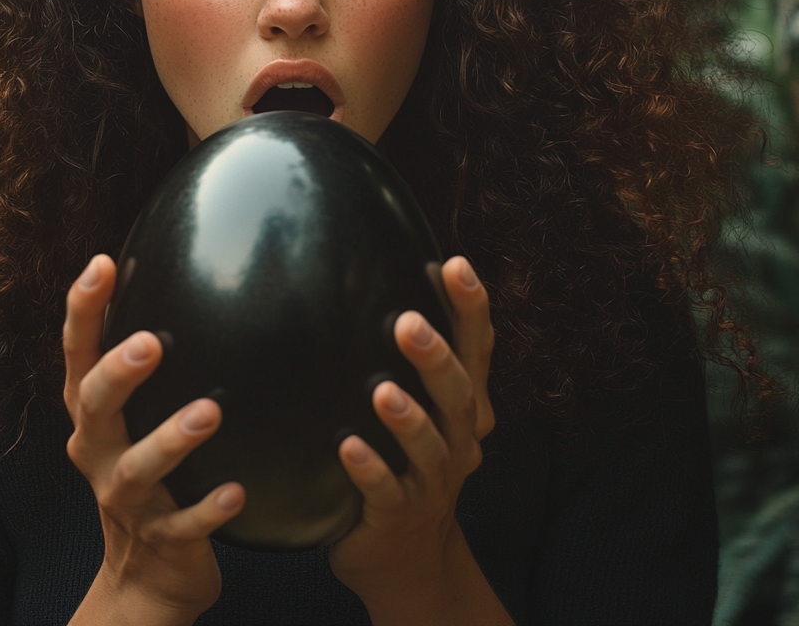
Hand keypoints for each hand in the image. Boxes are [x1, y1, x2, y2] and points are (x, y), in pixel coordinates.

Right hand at [63, 255, 244, 625]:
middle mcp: (97, 451)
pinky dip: (208, 510)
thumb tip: (189, 281)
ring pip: (137, 469)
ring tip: (210, 411)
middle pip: (94, 407)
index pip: (77, 354)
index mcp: (92, 416)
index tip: (102, 263)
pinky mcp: (161, 538)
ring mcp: (126, 499)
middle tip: (150, 343)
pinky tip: (237, 491)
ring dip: (171, 439)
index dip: (83, 310)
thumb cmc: (144, 473)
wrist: (143, 578)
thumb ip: (146, 366)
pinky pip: (182, 525)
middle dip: (117, 373)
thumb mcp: (133, 420)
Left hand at [329, 257, 509, 625]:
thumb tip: (380, 277)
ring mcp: (433, 481)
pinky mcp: (400, 514)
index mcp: (465, 405)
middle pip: (458, 395)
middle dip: (436, 358)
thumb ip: (417, 359)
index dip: (471, 308)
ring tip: (382, 391)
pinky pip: (386, 491)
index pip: (476, 349)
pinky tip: (347, 447)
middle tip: (408, 323)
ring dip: (408, 418)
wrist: (409, 557)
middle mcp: (459, 439)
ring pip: (430, 447)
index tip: (455, 264)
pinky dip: (369, 469)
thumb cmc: (409, 463)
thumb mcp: (427, 410)